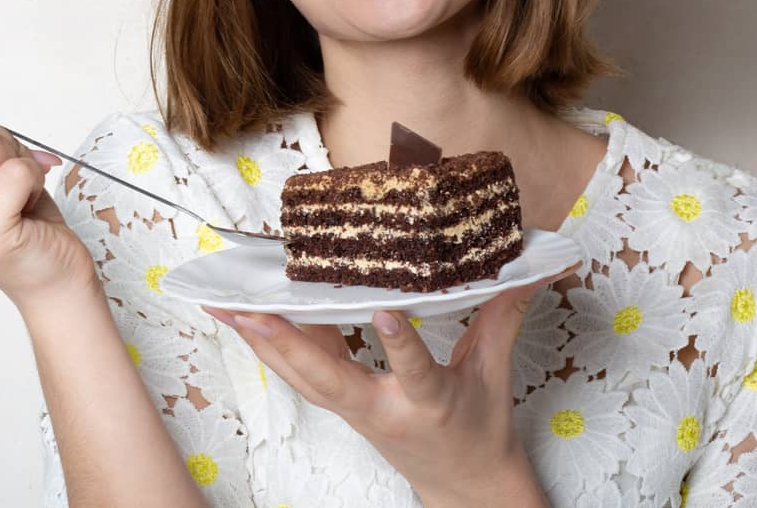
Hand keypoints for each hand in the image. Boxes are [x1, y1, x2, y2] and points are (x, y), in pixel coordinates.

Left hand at [203, 265, 579, 507]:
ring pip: (300, 376)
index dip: (399, 343)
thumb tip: (532, 270)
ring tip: (223, 306)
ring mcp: (354, 411)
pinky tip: (245, 317)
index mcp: (429, 403)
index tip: (386, 312)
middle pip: (327, 378)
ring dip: (260, 342)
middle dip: (285, 344)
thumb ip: (504, 317)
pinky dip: (272, 345)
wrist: (463, 487)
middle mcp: (381, 409)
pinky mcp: (339, 405)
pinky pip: (300, 374)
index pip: (415, 370)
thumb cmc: (479, 430)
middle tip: (244, 308)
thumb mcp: (495, 376)